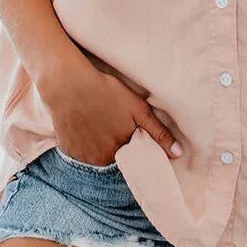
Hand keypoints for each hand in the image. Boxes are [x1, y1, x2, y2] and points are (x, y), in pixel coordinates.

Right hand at [38, 58, 183, 164]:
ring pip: (97, 156)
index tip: (129, 132)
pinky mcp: (68, 151)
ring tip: (98, 122)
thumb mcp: (138, 109)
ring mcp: (82, 158)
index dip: (133, 145)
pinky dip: (84, 144)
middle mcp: (101, 161)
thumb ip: (159, 133)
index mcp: (121, 152)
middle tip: (111, 122)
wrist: (69, 85)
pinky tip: (84, 125)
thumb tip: (179, 155)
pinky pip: (80, 154)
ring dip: (99, 145)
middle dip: (116, 144)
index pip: (133, 158)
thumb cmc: (106, 92)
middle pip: (115, 158)